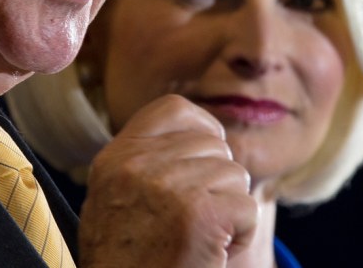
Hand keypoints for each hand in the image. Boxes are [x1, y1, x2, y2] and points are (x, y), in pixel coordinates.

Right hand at [78, 93, 257, 267]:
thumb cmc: (129, 260)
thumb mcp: (117, 198)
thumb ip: (148, 160)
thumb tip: (210, 134)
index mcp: (116, 157)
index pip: (174, 109)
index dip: (201, 129)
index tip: (204, 160)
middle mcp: (136, 165)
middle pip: (212, 146)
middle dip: (216, 181)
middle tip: (192, 223)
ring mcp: (167, 187)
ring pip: (234, 175)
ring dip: (229, 210)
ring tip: (199, 240)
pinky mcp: (199, 216)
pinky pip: (247, 207)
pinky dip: (242, 235)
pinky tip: (214, 254)